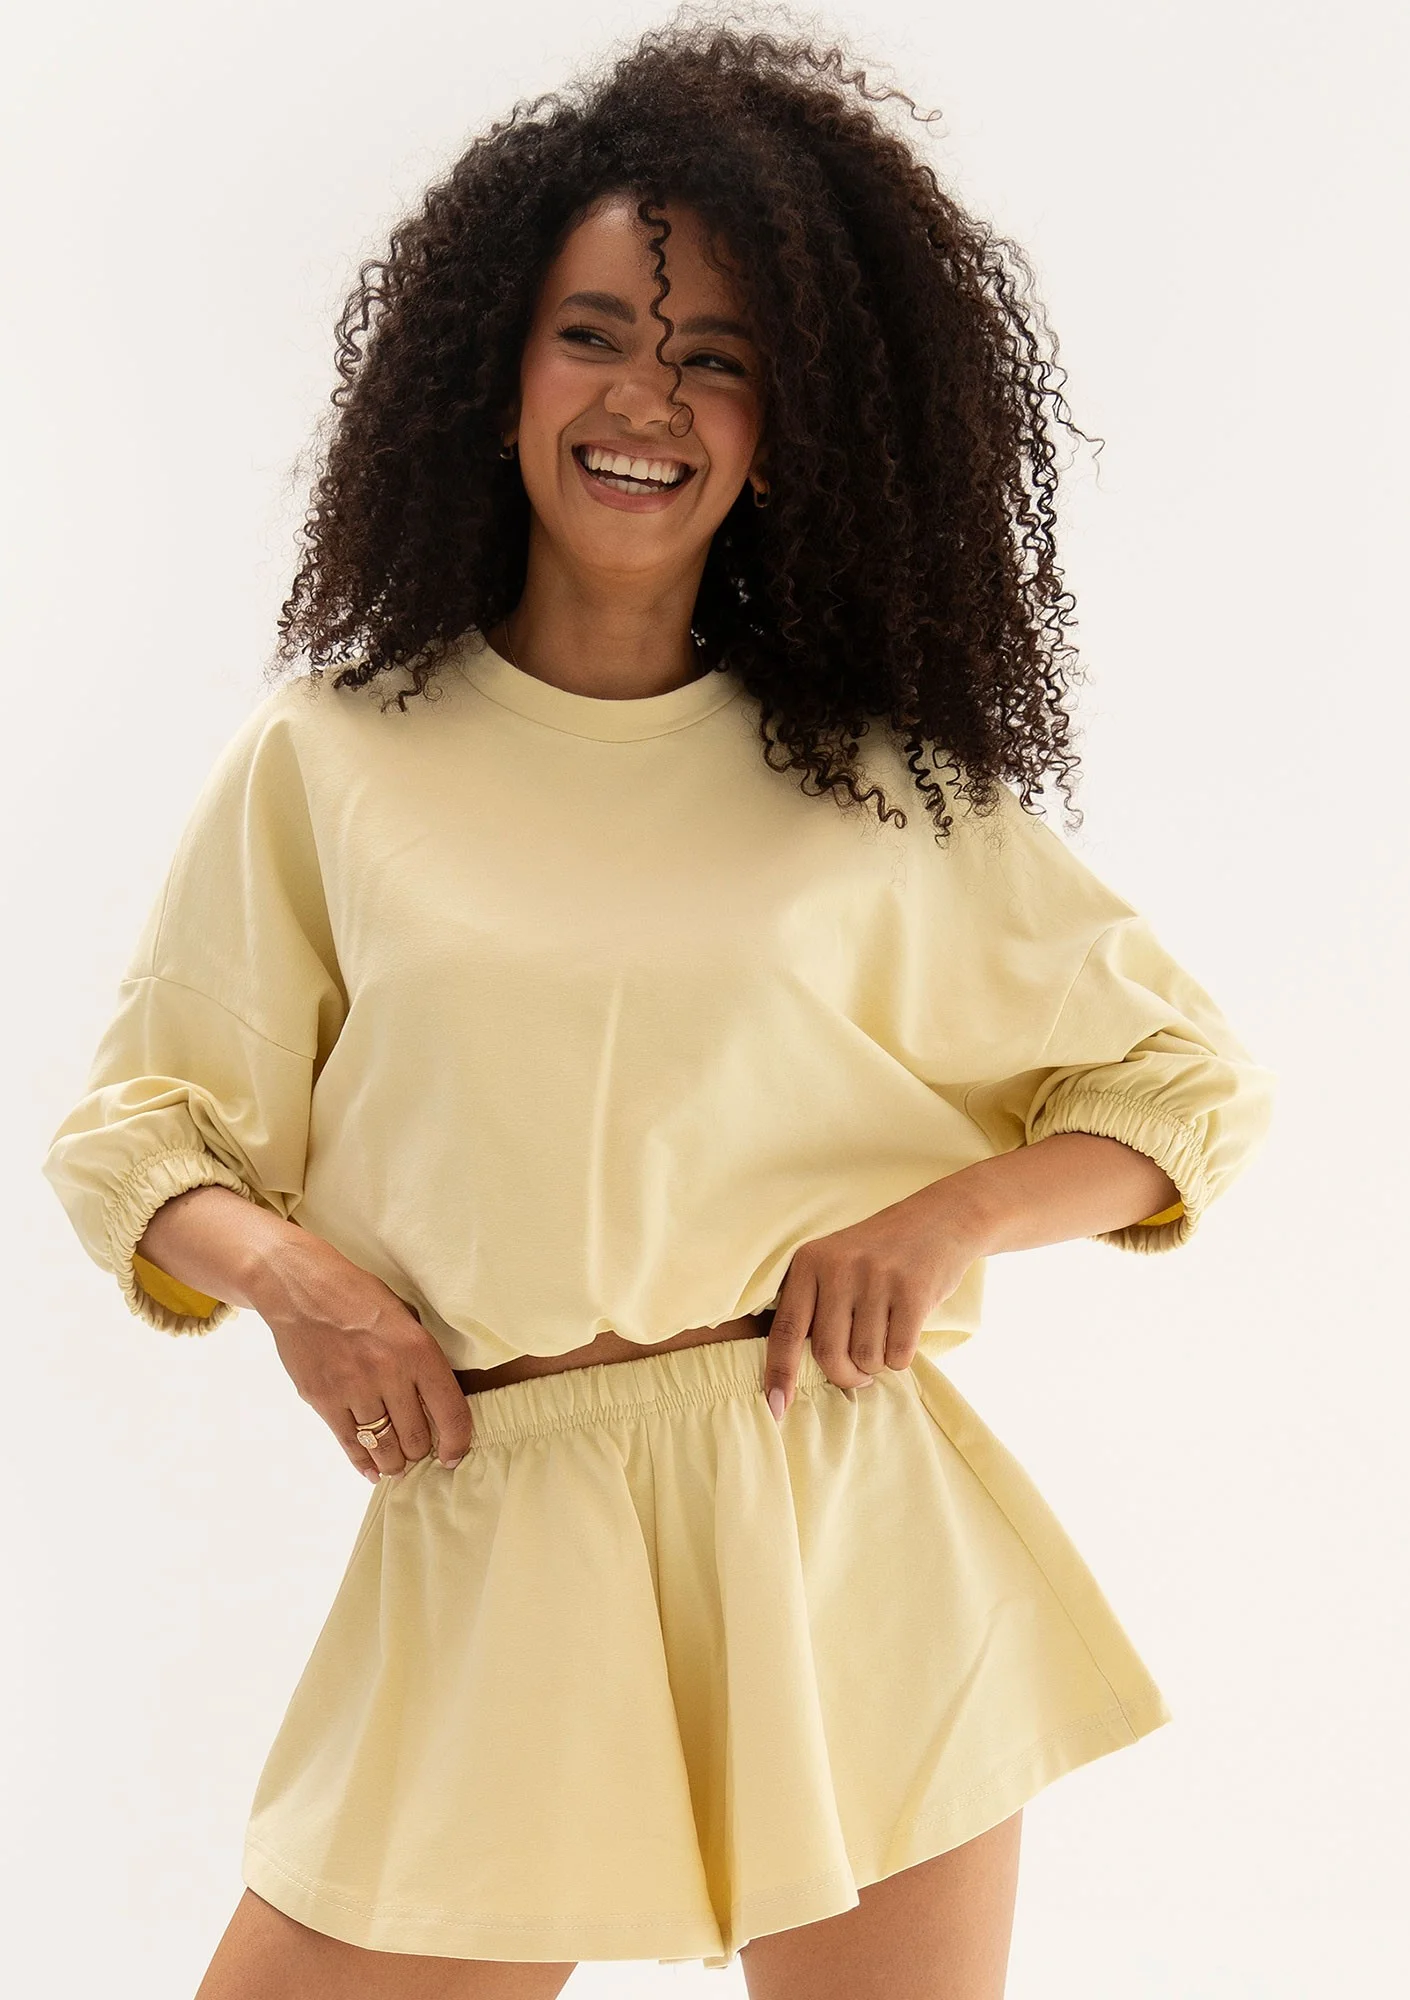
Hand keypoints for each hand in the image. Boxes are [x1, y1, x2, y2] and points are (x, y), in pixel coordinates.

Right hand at [248, 1234, 473, 1481]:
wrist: (300, 1287)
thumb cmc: (357, 1296)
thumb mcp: (404, 1316)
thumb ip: (420, 1356)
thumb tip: (435, 1401)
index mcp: (418, 1350)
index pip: (450, 1412)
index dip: (457, 1443)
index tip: (453, 1456)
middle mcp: (389, 1373)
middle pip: (416, 1438)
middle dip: (421, 1452)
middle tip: (420, 1454)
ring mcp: (354, 1389)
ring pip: (384, 1447)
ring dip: (394, 1462)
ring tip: (397, 1464)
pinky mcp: (323, 1400)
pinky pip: (350, 1443)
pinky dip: (363, 1463)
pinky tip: (372, 1470)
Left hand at [763, 1180, 987, 1420]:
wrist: (940, 1220)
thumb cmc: (880, 1255)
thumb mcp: (835, 1262)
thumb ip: (814, 1305)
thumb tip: (793, 1373)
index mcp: (809, 1262)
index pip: (786, 1329)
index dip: (779, 1373)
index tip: (775, 1408)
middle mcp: (838, 1267)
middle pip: (829, 1354)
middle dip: (845, 1376)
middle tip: (858, 1374)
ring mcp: (876, 1278)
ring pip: (866, 1358)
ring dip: (876, 1365)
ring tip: (884, 1342)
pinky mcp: (913, 1291)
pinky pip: (898, 1354)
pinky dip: (901, 1358)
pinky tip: (905, 1334)